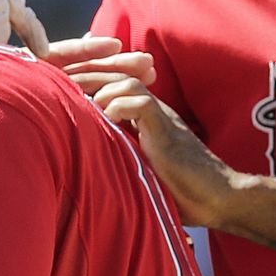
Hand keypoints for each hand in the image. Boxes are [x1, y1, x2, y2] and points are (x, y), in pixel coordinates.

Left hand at [58, 38, 241, 227]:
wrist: (218, 198)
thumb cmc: (180, 193)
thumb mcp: (140, 172)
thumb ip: (118, 161)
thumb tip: (82, 172)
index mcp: (144, 118)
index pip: (112, 86)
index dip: (87, 83)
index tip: (59, 90)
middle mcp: (152, 112)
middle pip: (115, 76)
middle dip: (85, 79)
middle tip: (56, 87)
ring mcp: (161, 119)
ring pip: (126, 83)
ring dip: (99, 90)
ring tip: (79, 103)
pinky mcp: (168, 132)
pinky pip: (142, 105)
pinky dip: (120, 107)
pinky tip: (106, 120)